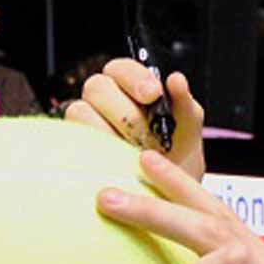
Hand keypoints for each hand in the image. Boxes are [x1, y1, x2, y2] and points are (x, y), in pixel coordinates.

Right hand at [65, 59, 206, 179]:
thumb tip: (176, 80)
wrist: (168, 194)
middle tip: (146, 136)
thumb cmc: (176, 158)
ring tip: (133, 152)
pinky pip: (75, 139)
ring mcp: (88, 124)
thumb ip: (185, 104)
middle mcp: (106, 102)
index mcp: (130, 88)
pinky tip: (117, 161)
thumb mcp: (188, 131)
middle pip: (97, 87)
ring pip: (81, 111)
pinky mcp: (77, 148)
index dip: (134, 78)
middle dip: (125, 112)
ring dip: (108, 132)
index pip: (121, 68)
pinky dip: (95, 148)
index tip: (152, 94)